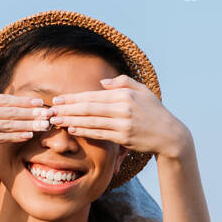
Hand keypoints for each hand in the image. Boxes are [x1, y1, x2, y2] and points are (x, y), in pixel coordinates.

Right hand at [0, 57, 50, 164]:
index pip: (3, 99)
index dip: (22, 101)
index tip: (38, 102)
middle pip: (10, 111)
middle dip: (31, 113)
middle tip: (49, 114)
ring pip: (8, 125)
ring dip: (28, 125)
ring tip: (44, 126)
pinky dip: (14, 137)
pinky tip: (27, 136)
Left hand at [49, 76, 191, 159]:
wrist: (170, 135)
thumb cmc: (154, 112)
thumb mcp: (143, 91)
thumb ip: (123, 82)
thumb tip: (102, 84)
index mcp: (125, 94)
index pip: (93, 95)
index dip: (73, 98)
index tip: (58, 99)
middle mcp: (123, 108)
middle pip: (88, 108)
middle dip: (67, 109)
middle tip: (51, 111)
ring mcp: (123, 124)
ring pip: (91, 121)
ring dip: (71, 121)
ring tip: (56, 120)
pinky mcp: (124, 138)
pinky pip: (99, 134)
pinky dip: (84, 131)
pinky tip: (72, 129)